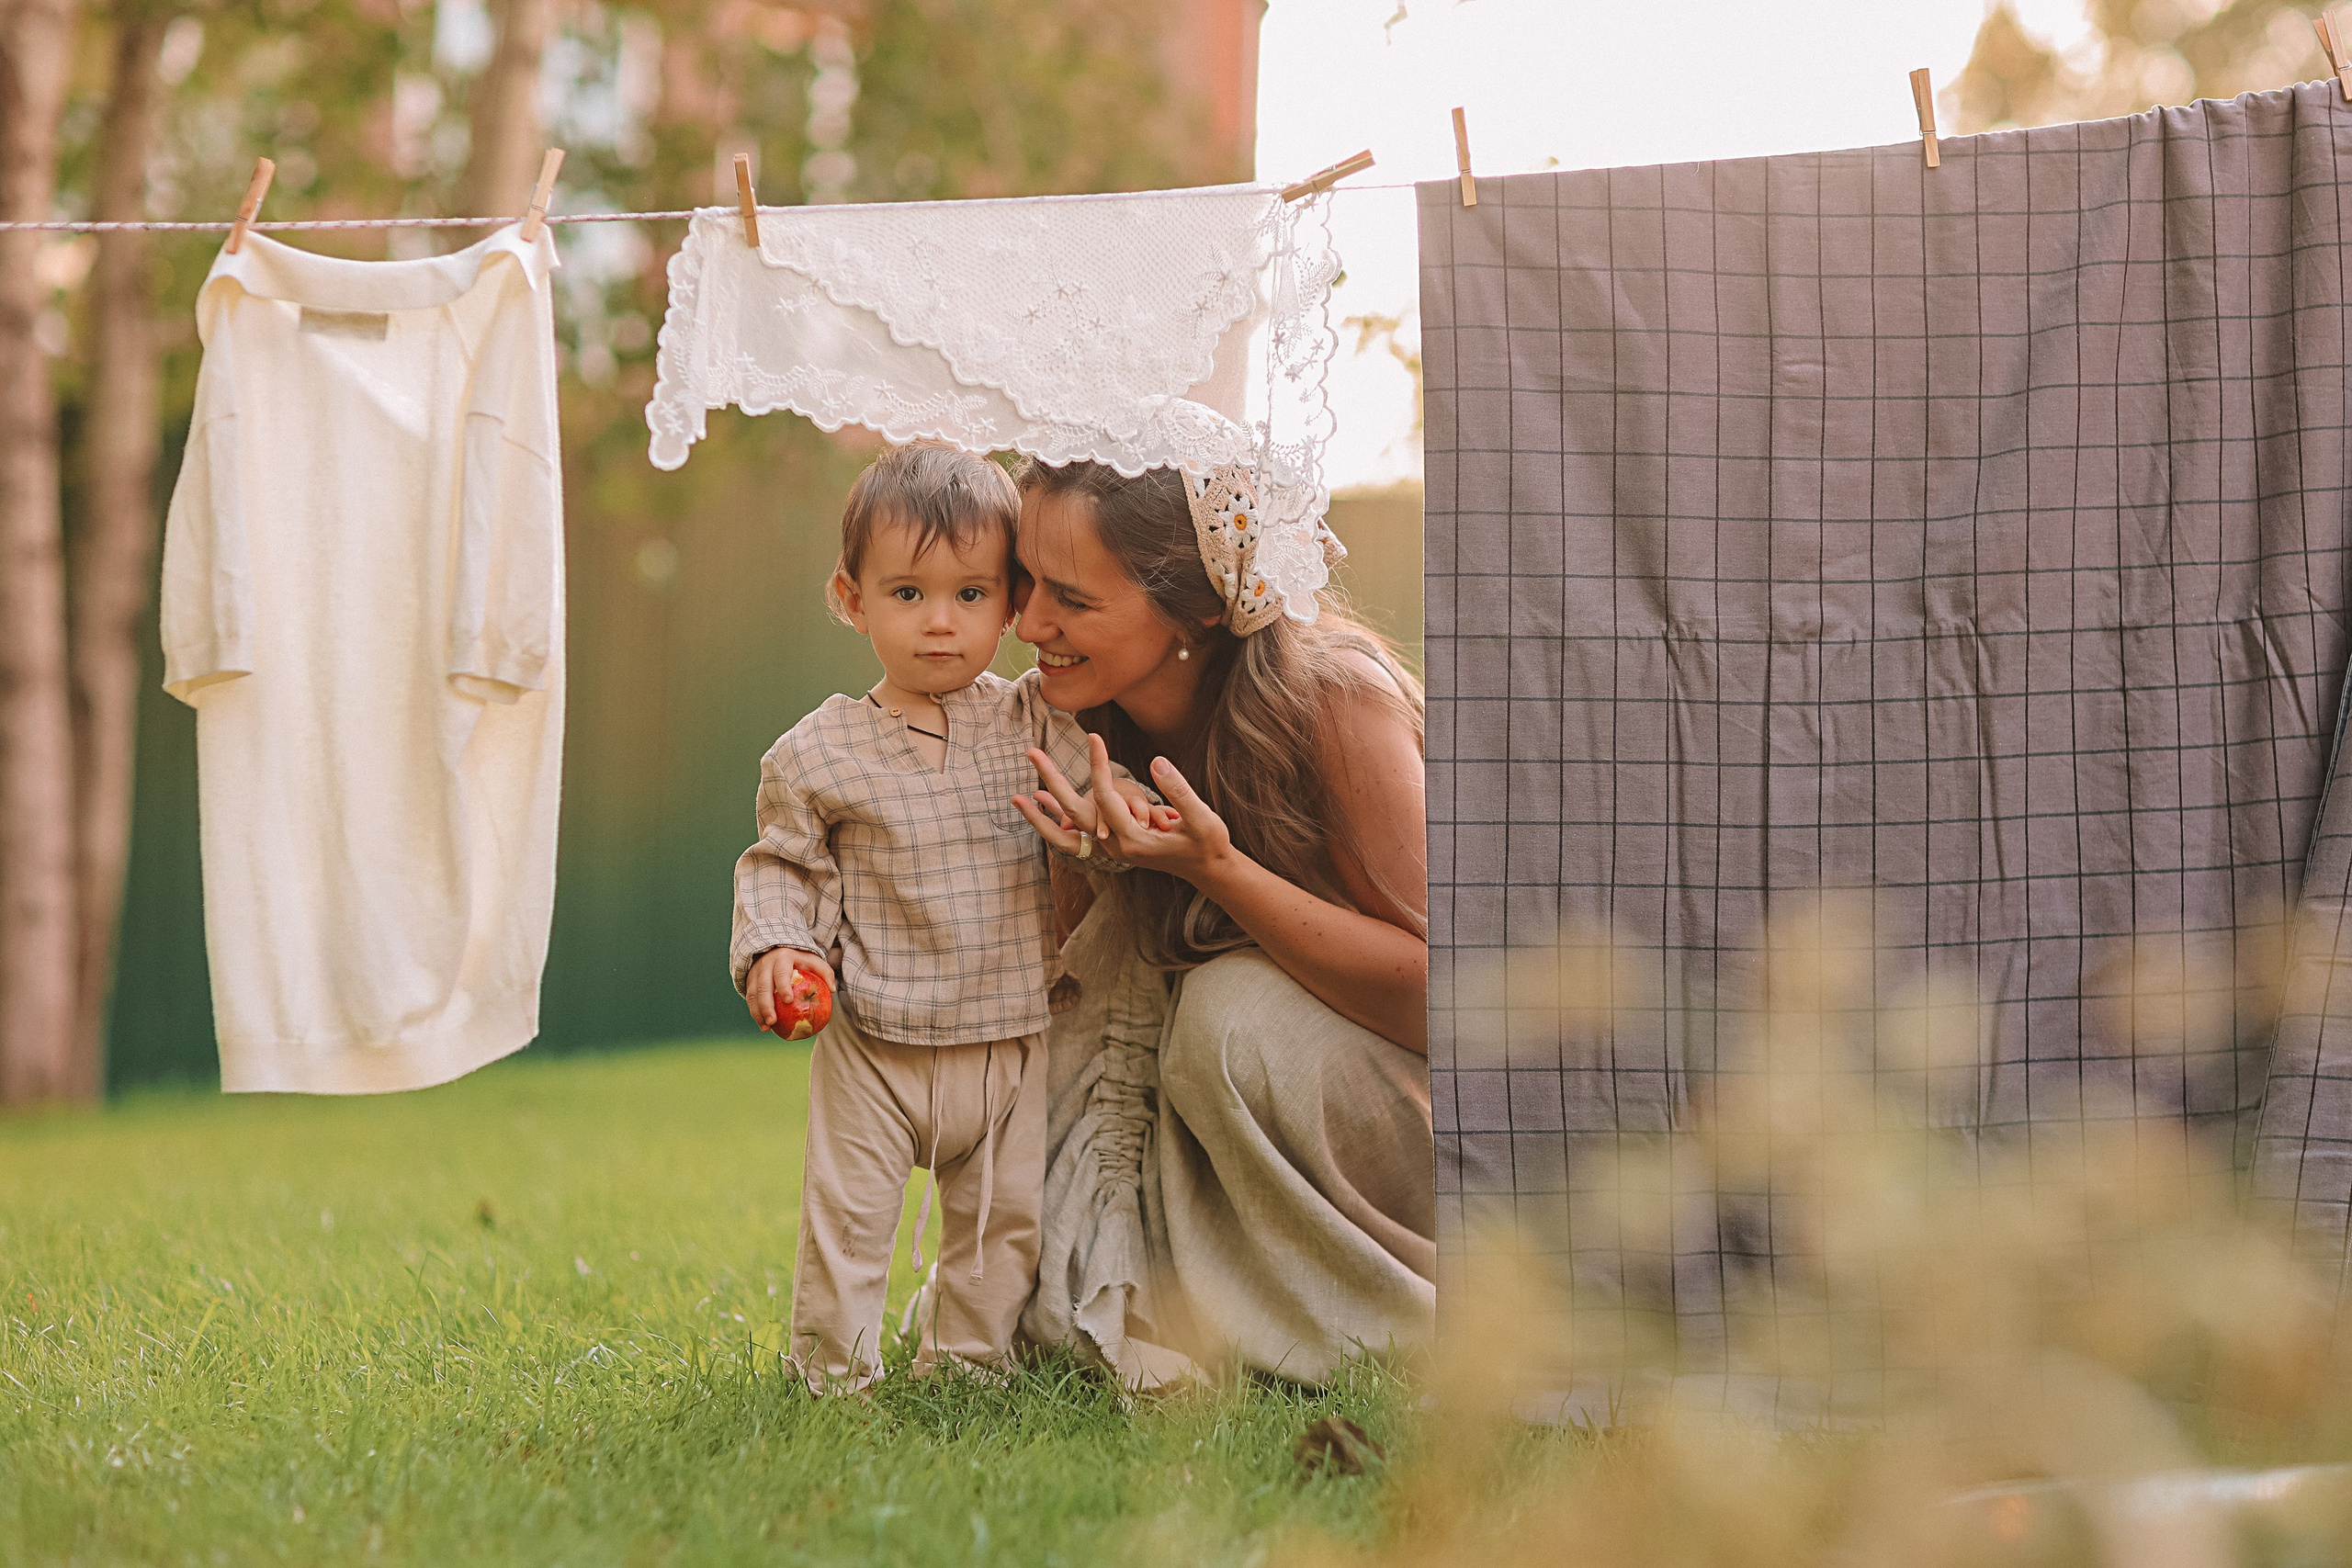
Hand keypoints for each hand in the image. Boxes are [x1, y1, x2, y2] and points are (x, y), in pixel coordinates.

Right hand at [745, 947, 832, 1031]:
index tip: (788, 1000)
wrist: (776, 949)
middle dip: (766, 1005)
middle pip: (763, 986)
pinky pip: (750, 999)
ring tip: (767, 1027)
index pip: (781, 972)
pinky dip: (755, 1014)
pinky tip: (764, 1026)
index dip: (783, 986)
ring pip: (753, 994)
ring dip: (758, 1012)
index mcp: (782, 958)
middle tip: (773, 1020)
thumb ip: (824, 972)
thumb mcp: (813, 960)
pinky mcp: (750, 982)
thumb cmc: (800, 959)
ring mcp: (756, 973)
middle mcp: (766, 965)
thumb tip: (832, 989)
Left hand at [1014, 733, 1233, 883]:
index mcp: (1133, 840)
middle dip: (1052, 780)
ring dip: (1045, 807)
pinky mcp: (1115, 843)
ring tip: (1018, 793)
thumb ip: (1179, 791)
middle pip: (1075, 812)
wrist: (1209, 869)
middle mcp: (1116, 846)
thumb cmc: (1208, 843)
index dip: (1099, 764)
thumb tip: (1157, 762)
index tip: (1094, 736)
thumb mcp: (1201, 818)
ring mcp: (1113, 847)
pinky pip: (1078, 831)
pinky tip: (1041, 800)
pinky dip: (1057, 817)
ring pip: (1070, 827)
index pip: (1106, 796)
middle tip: (1031, 752)